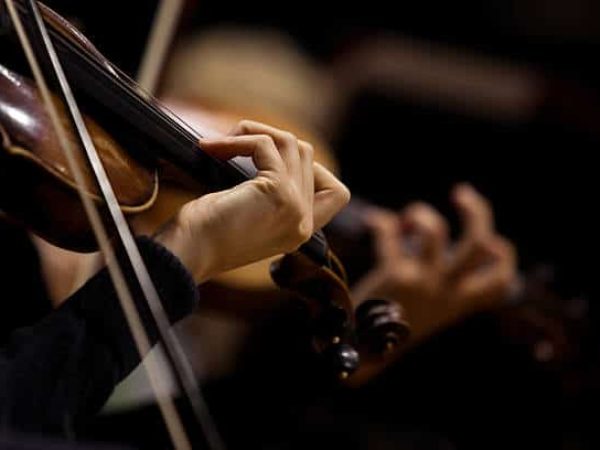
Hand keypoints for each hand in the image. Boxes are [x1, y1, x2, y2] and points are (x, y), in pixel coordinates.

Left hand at [156, 120, 349, 281]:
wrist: (187, 255)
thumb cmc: (203, 238)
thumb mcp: (246, 217)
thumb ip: (268, 195)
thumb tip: (263, 149)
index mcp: (299, 231)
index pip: (335, 193)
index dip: (310, 168)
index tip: (270, 162)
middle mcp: (303, 222)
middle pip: (306, 156)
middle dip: (268, 139)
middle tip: (232, 144)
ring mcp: (296, 207)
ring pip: (292, 144)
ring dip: (253, 133)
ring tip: (222, 142)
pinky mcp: (279, 192)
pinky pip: (264, 145)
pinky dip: (237, 139)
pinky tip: (211, 148)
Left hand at [352, 184, 516, 344]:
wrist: (364, 349)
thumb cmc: (398, 322)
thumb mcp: (431, 308)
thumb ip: (443, 280)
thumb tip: (433, 238)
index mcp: (461, 302)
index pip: (503, 280)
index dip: (505, 255)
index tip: (492, 240)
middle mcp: (447, 290)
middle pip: (478, 243)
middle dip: (477, 211)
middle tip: (461, 194)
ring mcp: (423, 280)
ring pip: (437, 231)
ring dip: (423, 214)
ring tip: (411, 217)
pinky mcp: (395, 273)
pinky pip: (389, 233)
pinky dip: (381, 223)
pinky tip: (374, 222)